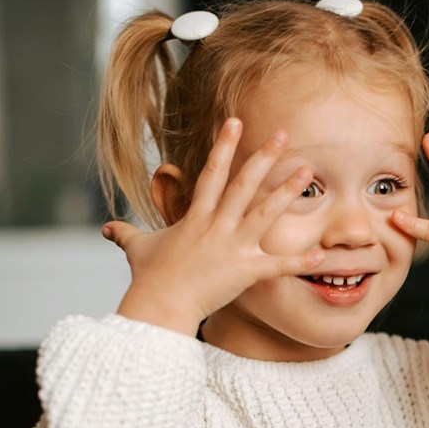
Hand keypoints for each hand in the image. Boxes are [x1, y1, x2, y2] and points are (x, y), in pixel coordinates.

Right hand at [106, 119, 323, 335]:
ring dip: (287, 192)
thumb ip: (126, 235)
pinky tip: (321, 254)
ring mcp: (232, 247)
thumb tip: (108, 229)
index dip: (224, 146)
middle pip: (244, 184)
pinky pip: (277, 265)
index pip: (211, 173)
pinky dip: (299, 261)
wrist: (160, 305)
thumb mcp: (137, 250)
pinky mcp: (245, 271)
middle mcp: (216, 226)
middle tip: (283, 134)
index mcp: (195, 217)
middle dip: (264, 157)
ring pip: (265, 214)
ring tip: (308, 171)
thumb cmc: (149, 279)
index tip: (235, 121)